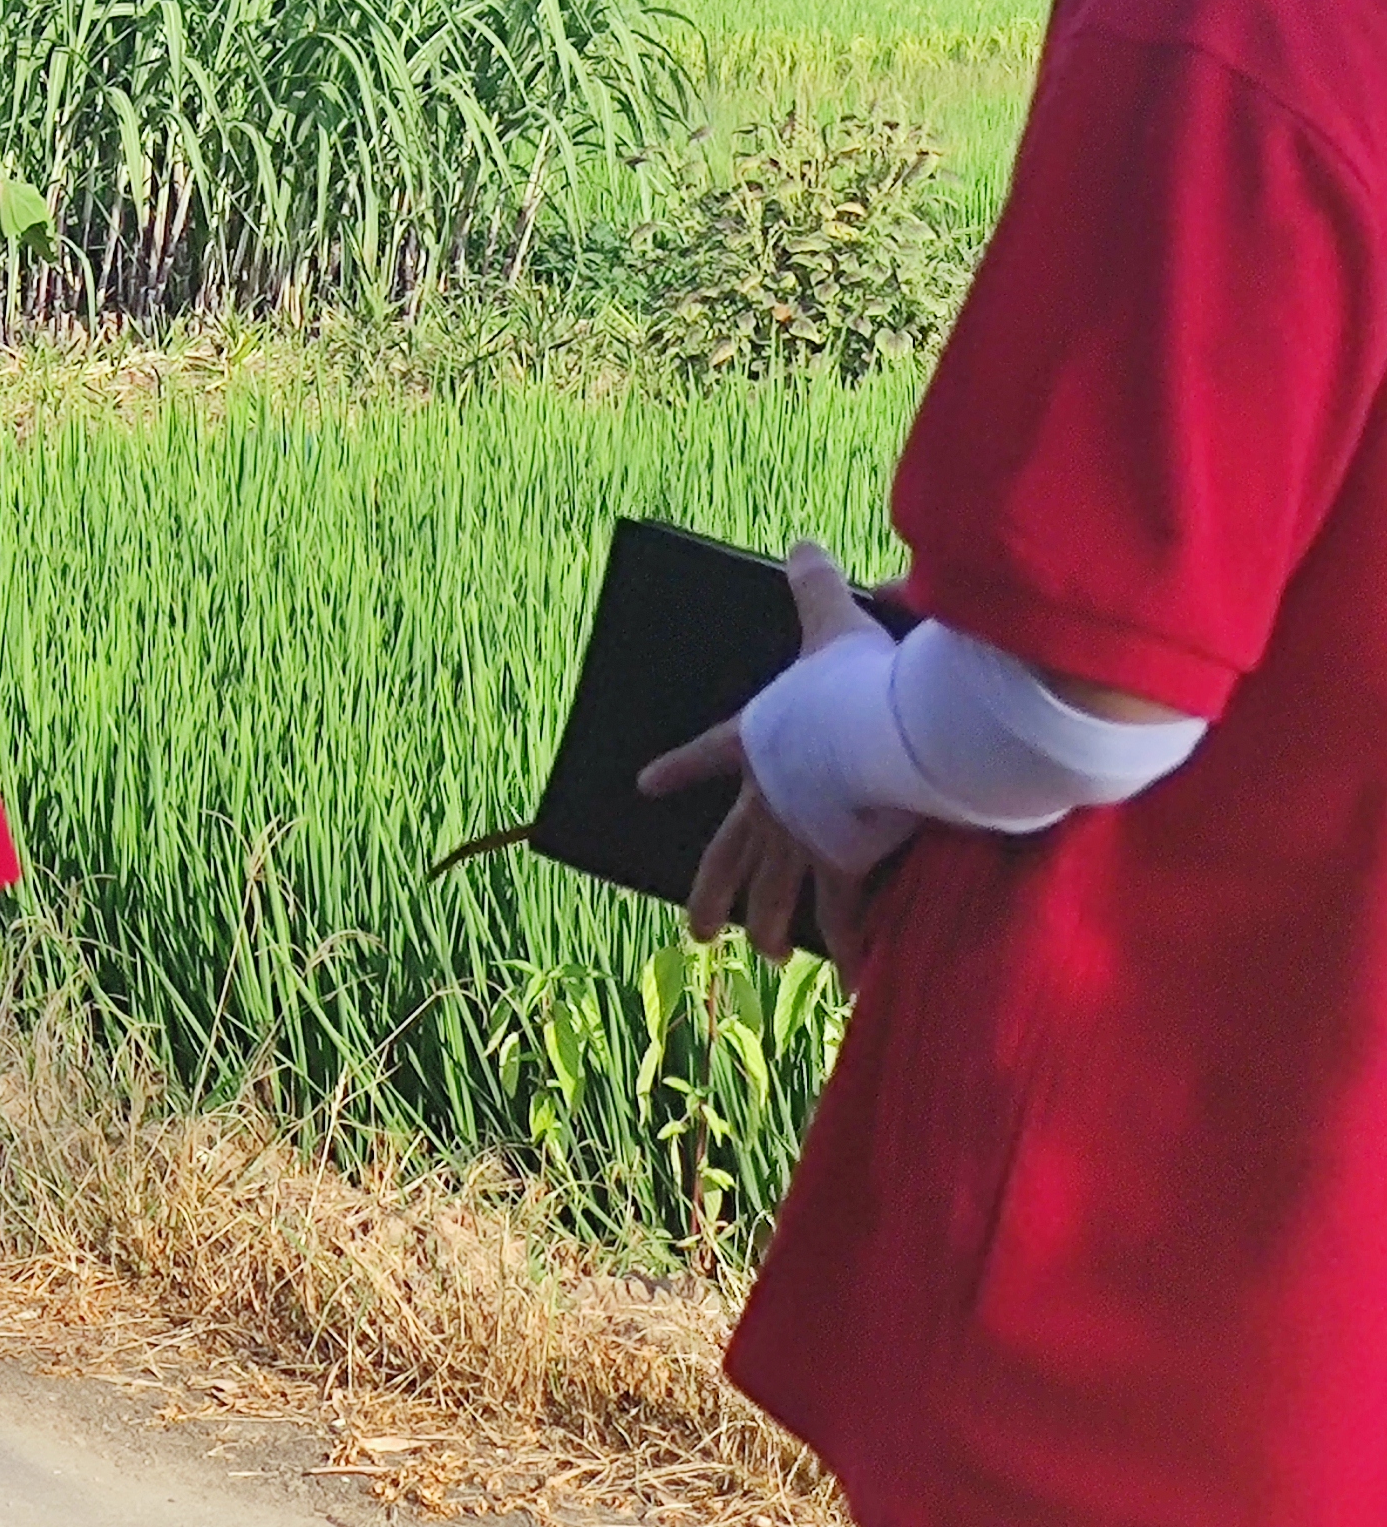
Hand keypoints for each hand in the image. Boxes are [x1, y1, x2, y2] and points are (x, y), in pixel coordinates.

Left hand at [638, 542, 884, 964]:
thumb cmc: (853, 676)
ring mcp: (803, 838)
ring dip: (765, 927)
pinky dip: (852, 953)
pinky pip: (848, 919)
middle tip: (695, 928)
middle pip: (728, 854)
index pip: (705, 754)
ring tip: (756, 952)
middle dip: (710, 891)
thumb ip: (814, 587)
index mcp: (758, 742)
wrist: (880, 727)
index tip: (646, 783)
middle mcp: (770, 799)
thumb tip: (801, 541)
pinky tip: (849, 985)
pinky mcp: (847, 864)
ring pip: (776, 895)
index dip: (677, 767)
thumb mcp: (832, 625)